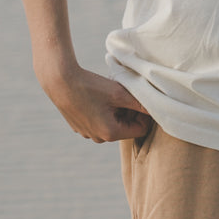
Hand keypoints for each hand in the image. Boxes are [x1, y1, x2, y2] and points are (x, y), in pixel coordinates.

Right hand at [37, 61, 152, 143]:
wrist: (60, 81)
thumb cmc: (90, 86)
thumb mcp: (119, 93)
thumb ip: (140, 104)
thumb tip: (158, 109)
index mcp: (110, 133)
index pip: (140, 129)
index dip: (143, 114)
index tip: (138, 99)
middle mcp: (98, 138)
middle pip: (126, 127)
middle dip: (129, 112)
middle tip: (124, 94)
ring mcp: (87, 134)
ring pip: (112, 124)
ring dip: (116, 111)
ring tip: (109, 94)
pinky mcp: (79, 127)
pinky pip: (99, 121)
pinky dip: (103, 111)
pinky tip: (97, 97)